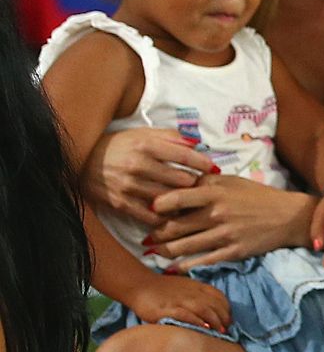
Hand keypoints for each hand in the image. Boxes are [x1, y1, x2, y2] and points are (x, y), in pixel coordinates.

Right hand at [84, 128, 214, 227]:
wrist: (81, 160)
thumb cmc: (118, 145)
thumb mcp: (142, 133)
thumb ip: (171, 137)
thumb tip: (197, 143)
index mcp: (146, 145)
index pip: (185, 156)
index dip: (204, 164)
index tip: (214, 169)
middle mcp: (138, 165)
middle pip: (181, 181)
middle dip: (195, 185)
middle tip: (202, 188)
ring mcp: (129, 186)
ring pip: (170, 200)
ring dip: (183, 203)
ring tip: (191, 203)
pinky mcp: (121, 203)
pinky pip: (151, 216)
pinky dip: (165, 217)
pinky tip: (172, 215)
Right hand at [125, 276, 230, 333]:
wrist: (139, 285)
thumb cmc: (164, 289)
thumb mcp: (186, 288)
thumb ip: (200, 296)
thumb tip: (214, 312)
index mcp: (197, 287)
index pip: (219, 297)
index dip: (227, 310)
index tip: (229, 321)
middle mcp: (191, 293)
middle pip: (215, 305)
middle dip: (224, 318)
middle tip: (227, 330)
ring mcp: (179, 301)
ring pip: (204, 309)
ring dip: (215, 321)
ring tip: (220, 332)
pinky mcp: (166, 310)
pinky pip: (185, 315)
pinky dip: (196, 321)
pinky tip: (203, 328)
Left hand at [146, 177, 315, 268]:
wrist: (288, 216)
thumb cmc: (257, 196)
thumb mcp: (231, 181)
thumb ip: (204, 182)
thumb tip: (176, 184)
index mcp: (214, 192)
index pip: (174, 199)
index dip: (156, 205)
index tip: (150, 210)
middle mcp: (216, 214)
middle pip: (173, 227)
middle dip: (155, 233)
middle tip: (147, 236)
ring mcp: (224, 235)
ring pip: (183, 247)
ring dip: (164, 251)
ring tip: (155, 251)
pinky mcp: (233, 252)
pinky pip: (201, 261)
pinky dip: (183, 266)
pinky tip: (172, 267)